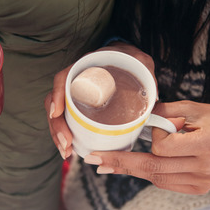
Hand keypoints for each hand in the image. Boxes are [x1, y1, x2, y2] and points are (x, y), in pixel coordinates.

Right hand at [45, 41, 154, 158]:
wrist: (124, 57)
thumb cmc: (130, 59)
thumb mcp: (141, 61)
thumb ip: (147, 74)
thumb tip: (152, 100)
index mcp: (86, 66)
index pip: (63, 78)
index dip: (57, 95)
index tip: (57, 113)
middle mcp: (75, 80)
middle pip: (56, 102)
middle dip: (57, 126)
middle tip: (67, 145)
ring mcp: (74, 94)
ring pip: (58, 115)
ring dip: (58, 135)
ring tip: (67, 152)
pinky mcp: (79, 107)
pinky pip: (66, 120)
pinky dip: (65, 135)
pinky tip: (70, 149)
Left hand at [83, 101, 209, 193]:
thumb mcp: (196, 108)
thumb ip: (167, 111)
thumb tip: (139, 116)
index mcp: (206, 145)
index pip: (164, 146)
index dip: (156, 135)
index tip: (161, 124)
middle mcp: (204, 168)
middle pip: (153, 167)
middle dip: (120, 162)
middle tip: (92, 159)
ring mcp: (202, 182)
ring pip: (156, 177)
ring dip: (131, 168)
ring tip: (105, 163)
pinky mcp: (198, 189)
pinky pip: (164, 182)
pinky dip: (149, 173)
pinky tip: (132, 166)